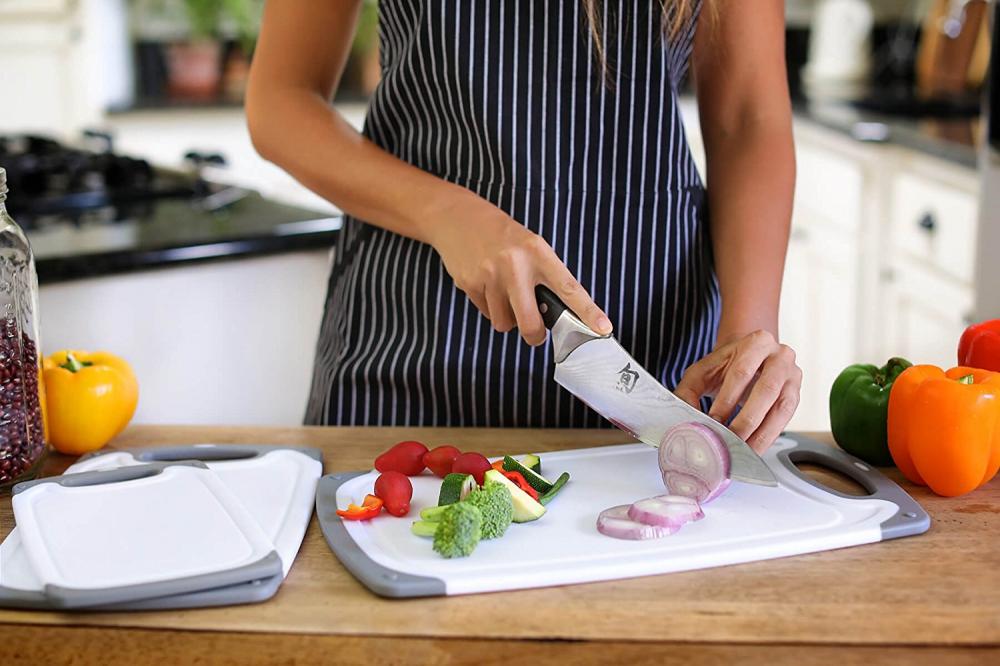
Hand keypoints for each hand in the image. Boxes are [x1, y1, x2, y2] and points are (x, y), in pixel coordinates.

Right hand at [424, 190, 612, 344]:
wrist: (457, 217)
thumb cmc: (500, 235)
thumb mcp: (529, 245)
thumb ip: (542, 276)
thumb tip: (553, 314)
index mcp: (537, 252)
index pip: (569, 287)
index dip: (588, 311)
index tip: (603, 328)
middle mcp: (515, 264)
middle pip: (530, 322)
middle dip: (534, 336)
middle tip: (536, 334)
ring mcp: (490, 275)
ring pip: (504, 323)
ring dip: (507, 318)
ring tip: (504, 294)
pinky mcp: (469, 283)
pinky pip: (486, 313)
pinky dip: (489, 307)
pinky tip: (487, 286)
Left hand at [674, 330, 801, 452]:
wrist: (750, 358)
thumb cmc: (726, 365)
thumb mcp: (703, 370)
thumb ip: (688, 390)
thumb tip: (684, 417)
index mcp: (757, 342)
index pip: (742, 372)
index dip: (727, 399)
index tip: (713, 420)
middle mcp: (780, 356)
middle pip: (766, 391)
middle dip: (745, 420)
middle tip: (728, 439)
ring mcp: (792, 376)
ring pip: (780, 408)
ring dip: (760, 434)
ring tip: (741, 451)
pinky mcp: (796, 396)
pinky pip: (785, 420)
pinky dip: (768, 437)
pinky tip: (753, 449)